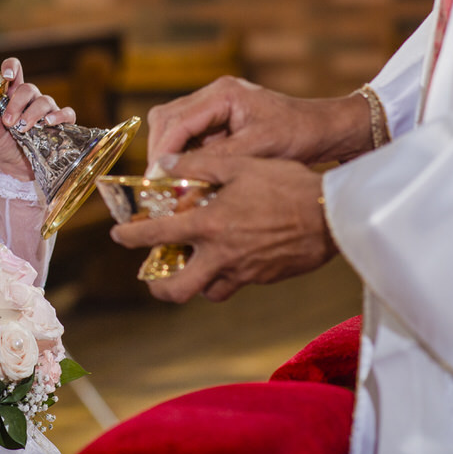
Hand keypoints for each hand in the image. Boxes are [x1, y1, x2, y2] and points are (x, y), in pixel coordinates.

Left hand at [0, 57, 76, 180]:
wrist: (17, 170)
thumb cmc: (5, 147)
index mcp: (12, 97)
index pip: (14, 72)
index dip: (11, 68)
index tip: (7, 76)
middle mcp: (31, 101)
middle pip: (29, 88)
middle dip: (18, 103)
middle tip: (9, 122)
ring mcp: (47, 111)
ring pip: (45, 100)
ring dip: (33, 113)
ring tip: (24, 128)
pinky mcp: (61, 124)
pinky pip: (66, 113)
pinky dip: (59, 116)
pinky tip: (49, 123)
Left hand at [110, 152, 337, 302]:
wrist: (334, 215)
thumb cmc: (288, 184)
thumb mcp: (241, 164)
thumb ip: (200, 163)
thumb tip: (167, 162)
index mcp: (209, 225)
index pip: (156, 236)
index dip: (130, 236)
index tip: (118, 234)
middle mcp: (221, 255)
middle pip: (176, 289)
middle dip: (158, 287)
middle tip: (152, 276)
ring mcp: (243, 271)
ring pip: (207, 291)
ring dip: (193, 283)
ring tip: (190, 267)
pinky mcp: (263, 278)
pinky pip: (235, 284)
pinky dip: (224, 277)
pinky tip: (229, 258)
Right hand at [146, 76, 371, 168]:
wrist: (325, 129)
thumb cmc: (299, 134)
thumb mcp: (258, 148)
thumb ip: (217, 157)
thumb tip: (177, 171)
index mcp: (223, 94)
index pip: (177, 120)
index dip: (162, 150)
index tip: (154, 177)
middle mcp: (214, 94)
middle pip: (167, 118)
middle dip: (159, 150)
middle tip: (156, 182)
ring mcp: (215, 104)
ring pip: (173, 125)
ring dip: (169, 152)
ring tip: (169, 180)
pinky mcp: (219, 118)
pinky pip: (189, 134)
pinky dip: (183, 154)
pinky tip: (187, 175)